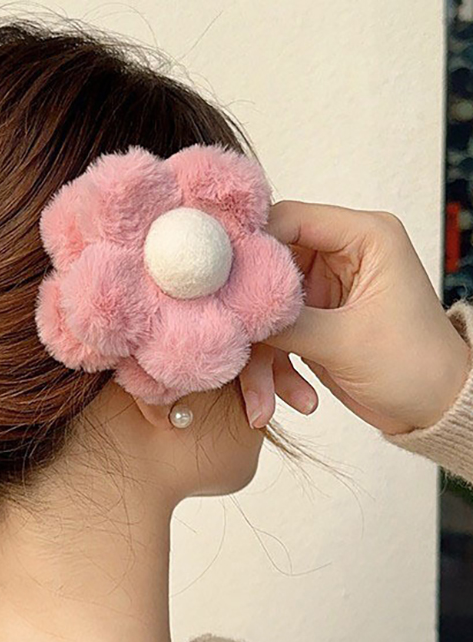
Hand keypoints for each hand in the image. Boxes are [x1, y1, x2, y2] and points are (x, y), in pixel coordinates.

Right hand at [239, 201, 471, 434]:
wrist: (434, 409)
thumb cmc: (416, 366)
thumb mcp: (343, 342)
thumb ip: (284, 320)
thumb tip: (232, 310)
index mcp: (364, 237)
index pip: (289, 219)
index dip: (251, 247)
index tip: (220, 283)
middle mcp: (341, 256)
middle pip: (267, 271)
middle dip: (252, 321)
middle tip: (233, 350)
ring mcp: (323, 290)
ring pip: (265, 312)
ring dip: (262, 362)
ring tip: (265, 404)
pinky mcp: (312, 321)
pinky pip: (274, 338)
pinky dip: (276, 373)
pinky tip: (299, 399)